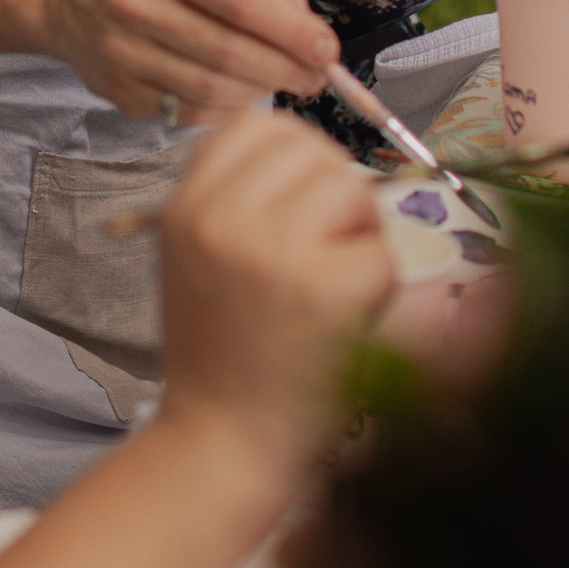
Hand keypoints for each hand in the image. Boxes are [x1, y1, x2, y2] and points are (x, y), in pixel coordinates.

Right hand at [45, 0, 336, 119]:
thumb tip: (302, 13)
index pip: (238, 0)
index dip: (290, 29)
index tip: (325, 48)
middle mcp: (133, 4)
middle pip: (228, 52)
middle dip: (285, 68)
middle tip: (316, 75)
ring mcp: (120, 55)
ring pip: (211, 90)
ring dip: (261, 92)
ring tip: (283, 81)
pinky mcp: (118, 94)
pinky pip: (189, 113)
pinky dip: (228, 109)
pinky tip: (243, 93)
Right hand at [158, 112, 392, 462]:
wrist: (220, 443)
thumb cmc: (218, 353)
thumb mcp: (194, 257)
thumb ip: (234, 200)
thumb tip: (310, 155)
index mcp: (187, 206)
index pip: (255, 124)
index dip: (294, 152)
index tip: (302, 195)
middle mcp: (224, 218)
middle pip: (312, 150)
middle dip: (335, 191)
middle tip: (328, 247)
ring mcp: (275, 250)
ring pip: (353, 190)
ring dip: (360, 233)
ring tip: (335, 282)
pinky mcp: (327, 289)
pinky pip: (381, 254)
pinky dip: (379, 286)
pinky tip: (346, 321)